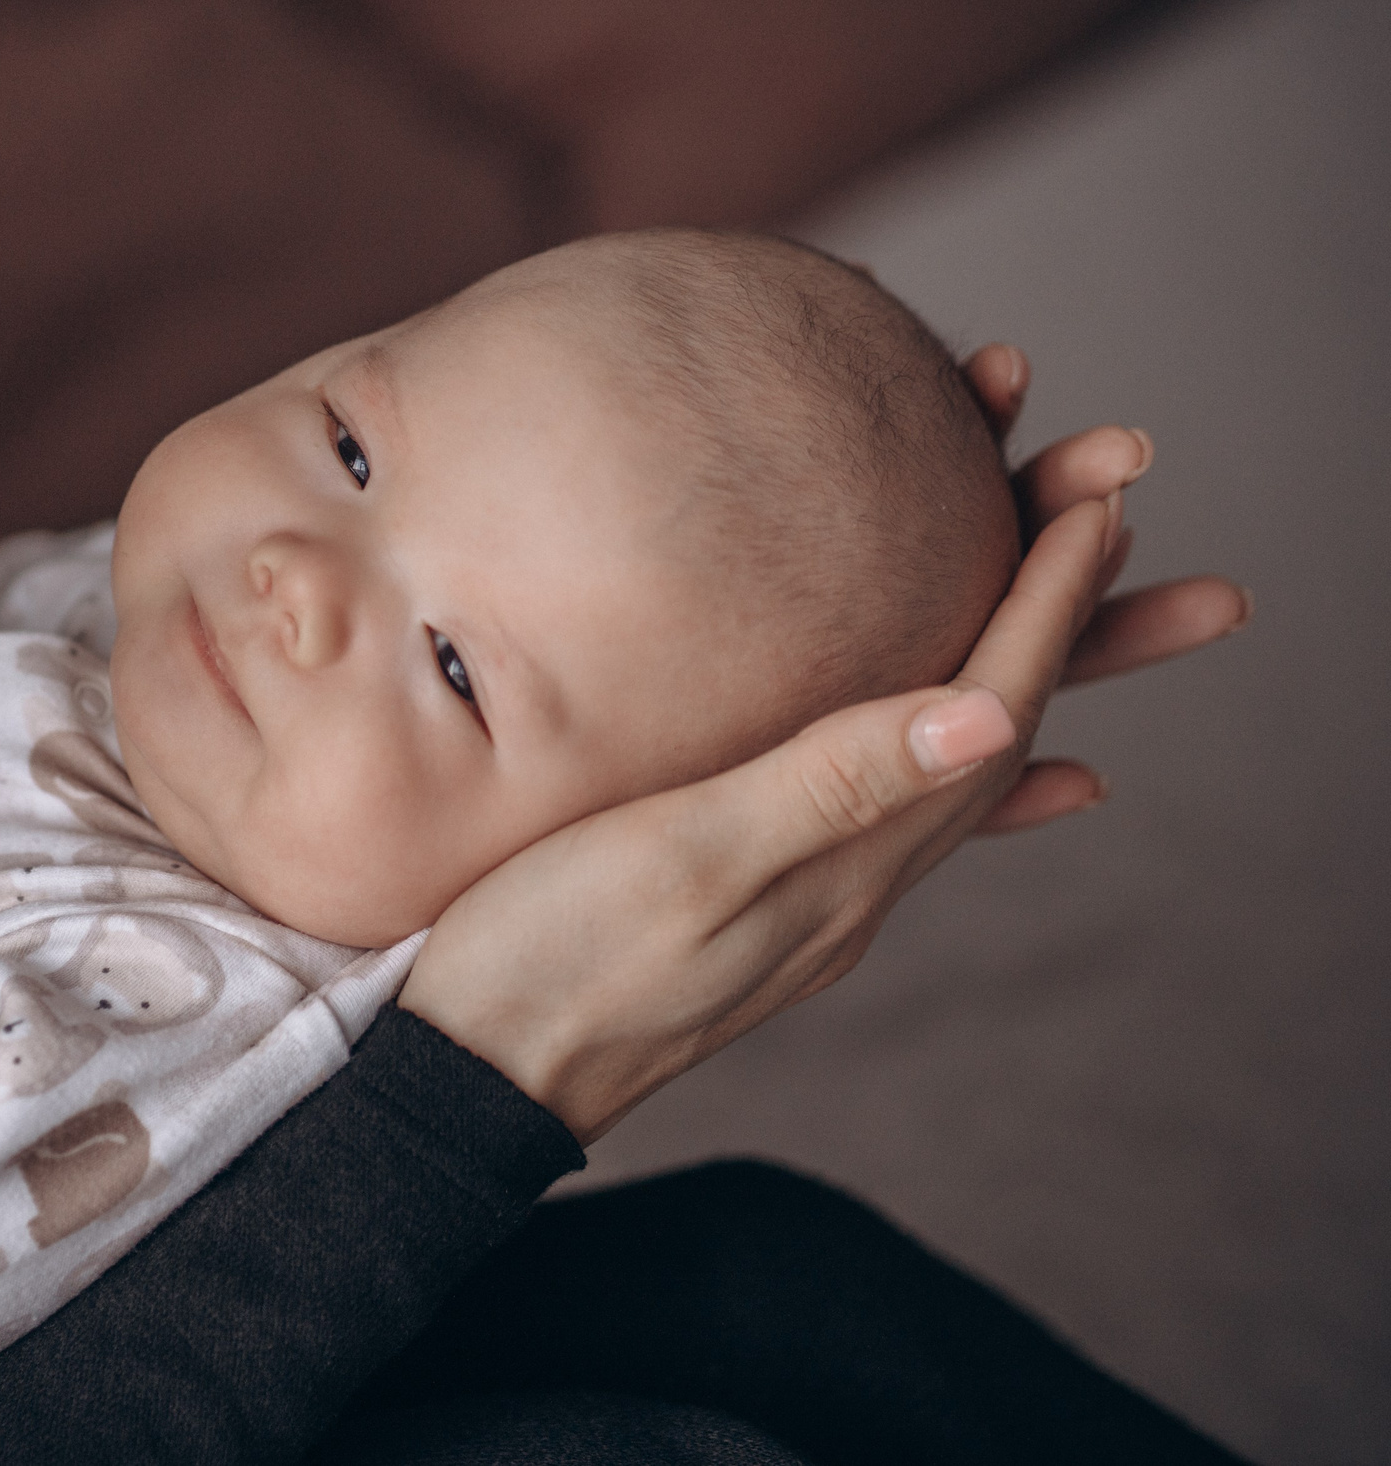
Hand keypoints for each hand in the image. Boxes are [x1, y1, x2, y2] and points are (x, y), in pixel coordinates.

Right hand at [400, 347, 1249, 1142]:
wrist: (480, 1075)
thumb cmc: (551, 958)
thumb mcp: (683, 857)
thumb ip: (825, 787)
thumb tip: (989, 719)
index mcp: (842, 866)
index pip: (983, 715)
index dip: (1046, 608)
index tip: (1093, 504)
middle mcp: (850, 889)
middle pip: (992, 739)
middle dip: (1058, 625)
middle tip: (1098, 509)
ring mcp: (808, 903)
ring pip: (947, 774)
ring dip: (1006, 678)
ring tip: (1050, 602)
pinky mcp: (755, 903)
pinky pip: (889, 813)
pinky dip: (944, 763)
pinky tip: (950, 751)